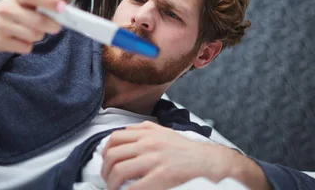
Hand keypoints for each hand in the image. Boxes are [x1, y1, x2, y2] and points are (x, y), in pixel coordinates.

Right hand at [0, 0, 64, 52]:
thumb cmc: (7, 11)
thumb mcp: (18, 1)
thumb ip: (37, 4)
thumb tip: (61, 11)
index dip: (49, 1)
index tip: (63, 7)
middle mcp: (7, 10)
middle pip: (38, 21)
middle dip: (52, 26)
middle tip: (55, 27)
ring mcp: (2, 27)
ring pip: (34, 36)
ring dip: (38, 36)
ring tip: (31, 32)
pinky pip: (26, 47)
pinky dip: (28, 45)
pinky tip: (20, 40)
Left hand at [101, 121, 269, 189]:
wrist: (210, 162)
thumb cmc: (187, 150)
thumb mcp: (164, 132)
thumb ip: (144, 130)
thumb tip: (124, 134)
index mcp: (147, 132)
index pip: (114, 138)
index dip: (104, 152)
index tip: (105, 162)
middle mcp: (148, 143)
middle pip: (112, 154)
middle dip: (104, 169)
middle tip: (106, 179)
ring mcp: (154, 160)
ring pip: (119, 170)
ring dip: (111, 182)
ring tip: (113, 188)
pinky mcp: (161, 177)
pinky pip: (134, 187)